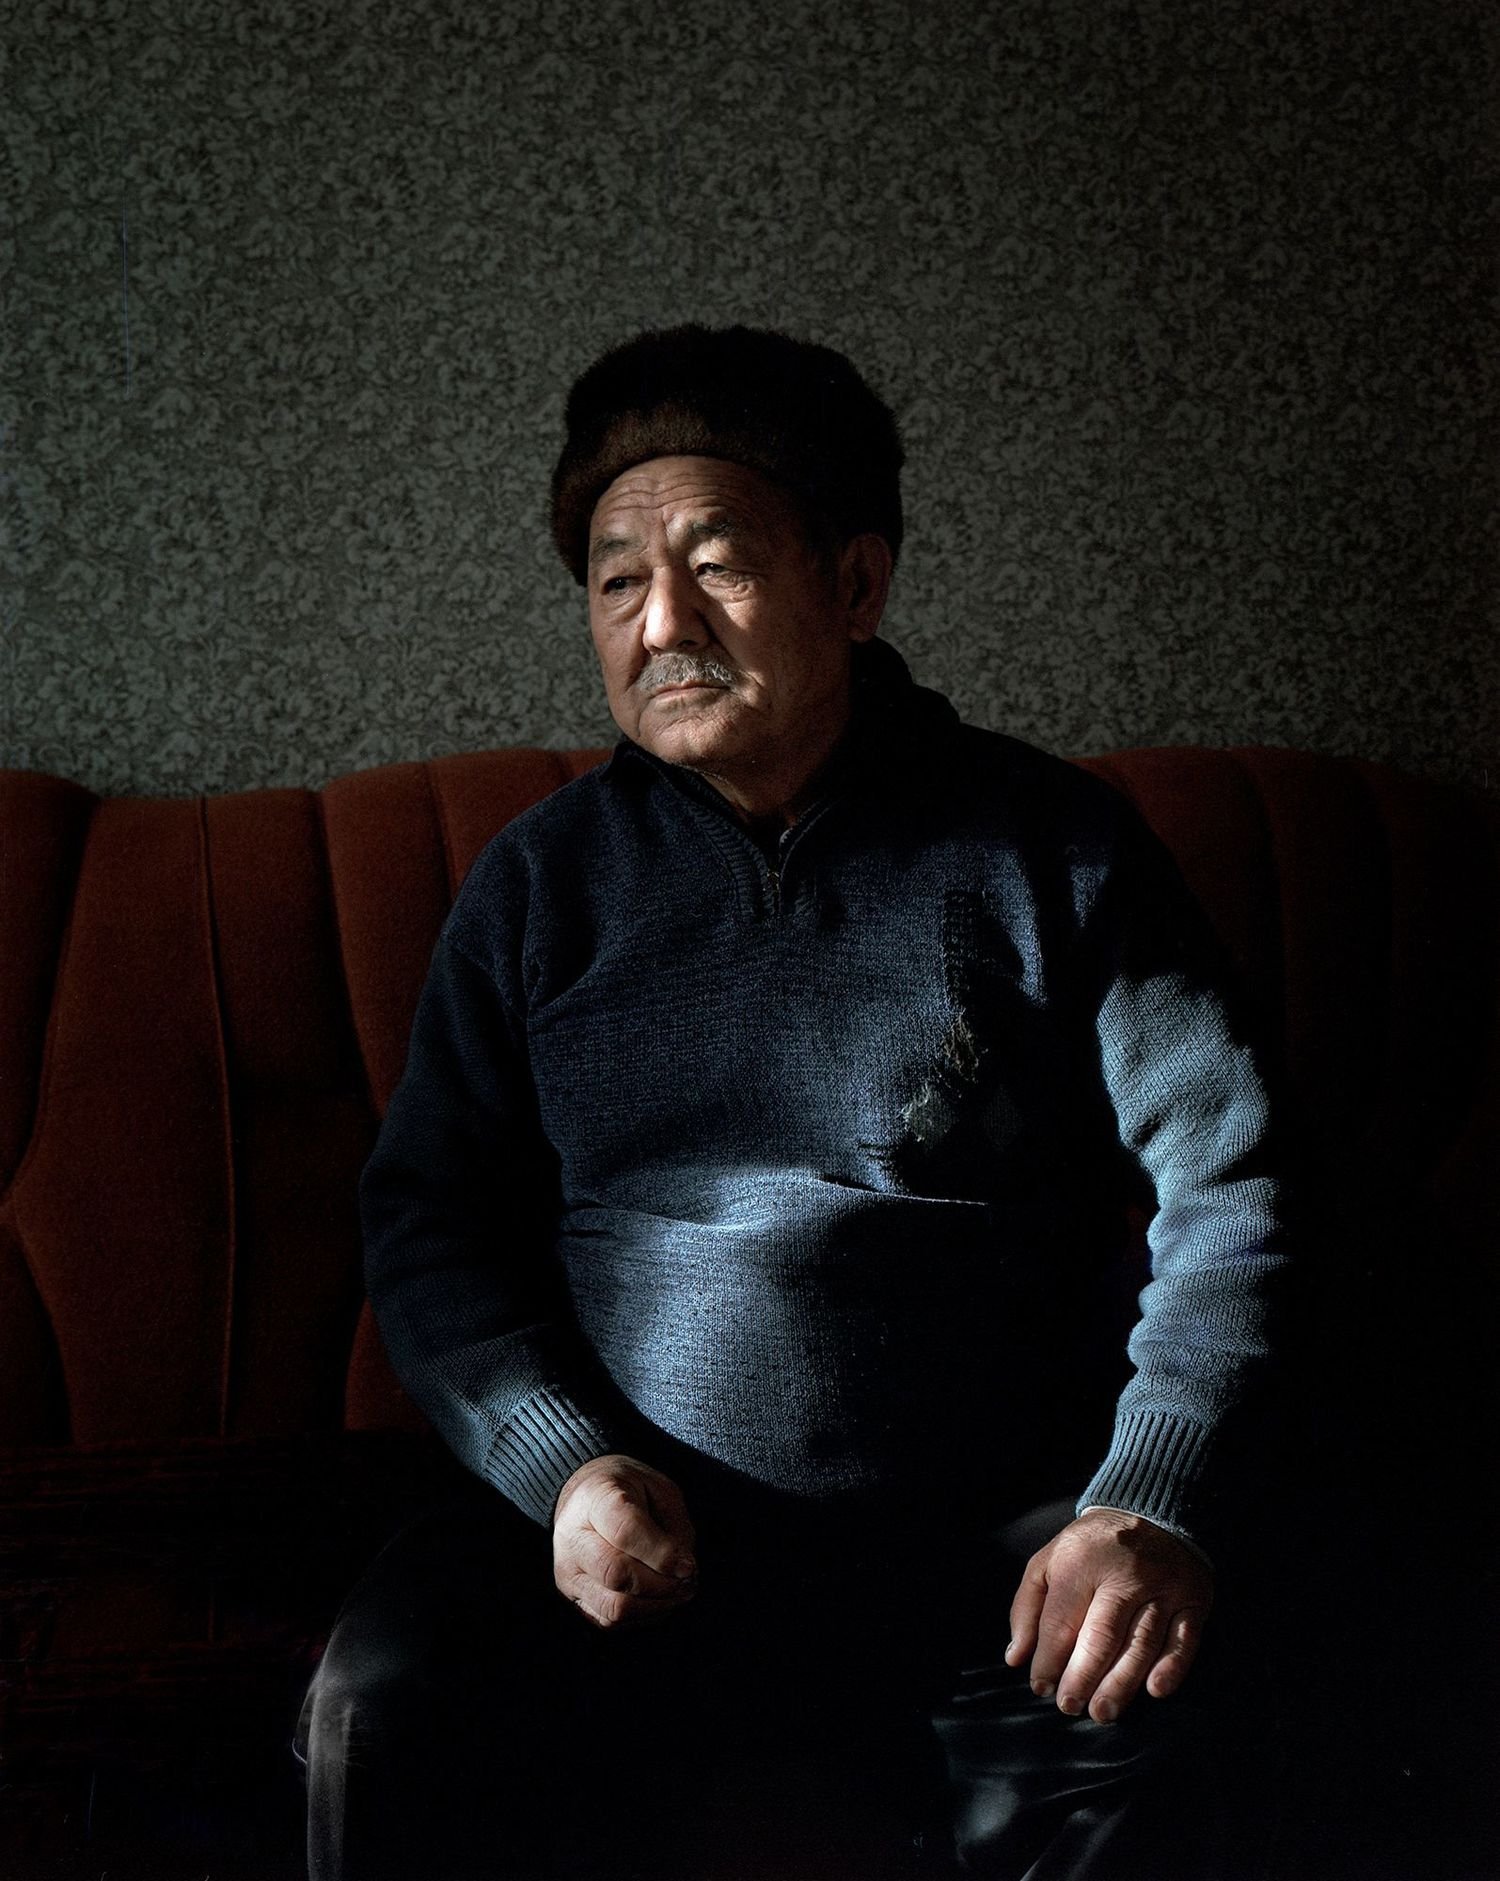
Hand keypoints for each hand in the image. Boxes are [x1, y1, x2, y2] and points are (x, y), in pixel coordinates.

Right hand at [552, 1454, 697, 1628]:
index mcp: (594, 1499)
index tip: (688, 1565)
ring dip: (655, 1606)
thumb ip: (675, 1526)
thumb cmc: (628, 1491)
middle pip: (616, 1574)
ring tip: (678, 1591)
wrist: (585, 1498)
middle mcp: (573, 1538)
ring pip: (613, 1607)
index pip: (625, 1533)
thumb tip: (683, 1570)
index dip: (663, 1555)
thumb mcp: (659, 1488)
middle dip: (662, 1584)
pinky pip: (610, 1621)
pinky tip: (659, 1599)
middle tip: (688, 1579)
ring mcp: (569, 1572)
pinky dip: (642, 1616)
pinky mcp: (573, 1598)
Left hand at [1004, 1508, 1211, 1722]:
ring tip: (1102, 1712)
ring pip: (1141, 1644)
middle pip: (1101, 1637)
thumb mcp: (1049, 1562)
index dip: (1048, 1659)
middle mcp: (1123, 1575)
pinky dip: (1171, 1668)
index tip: (1041, 1687)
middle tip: (1070, 1707)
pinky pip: (1183, 1640)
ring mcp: (1161, 1588)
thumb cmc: (1091, 1548)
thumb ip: (1027, 1608)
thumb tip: (1016, 1658)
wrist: (1151, 1512)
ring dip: (1121, 1684)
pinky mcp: (1192, 1600)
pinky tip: (1154, 1690)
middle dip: (1083, 1678)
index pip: (1061, 1621)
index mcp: (1081, 1563)